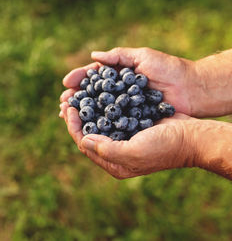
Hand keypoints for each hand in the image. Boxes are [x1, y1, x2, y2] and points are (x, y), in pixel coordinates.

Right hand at [61, 47, 197, 116]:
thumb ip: (118, 56)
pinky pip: (110, 123)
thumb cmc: (169, 69)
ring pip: (97, 110)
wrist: (191, 89)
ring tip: (67, 114)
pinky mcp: (131, 120)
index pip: (93, 77)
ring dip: (81, 112)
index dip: (79, 79)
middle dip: (75, 98)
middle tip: (62, 103)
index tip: (66, 83)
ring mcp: (123, 107)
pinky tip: (86, 127)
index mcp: (118, 76)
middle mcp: (118, 92)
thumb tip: (93, 55)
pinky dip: (97, 125)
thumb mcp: (142, 57)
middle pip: (91, 95)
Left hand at [61, 105, 197, 178]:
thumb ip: (107, 149)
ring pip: (97, 124)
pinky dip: (101, 106)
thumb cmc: (165, 146)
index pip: (84, 144)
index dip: (73, 127)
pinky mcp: (131, 127)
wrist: (192, 137)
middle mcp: (116, 153)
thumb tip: (83, 140)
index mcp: (114, 164)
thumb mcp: (134, 152)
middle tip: (66, 100)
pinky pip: (111, 116)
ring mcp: (123, 139)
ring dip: (86, 110)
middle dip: (76, 118)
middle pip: (87, 134)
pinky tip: (96, 94)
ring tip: (76, 96)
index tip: (68, 109)